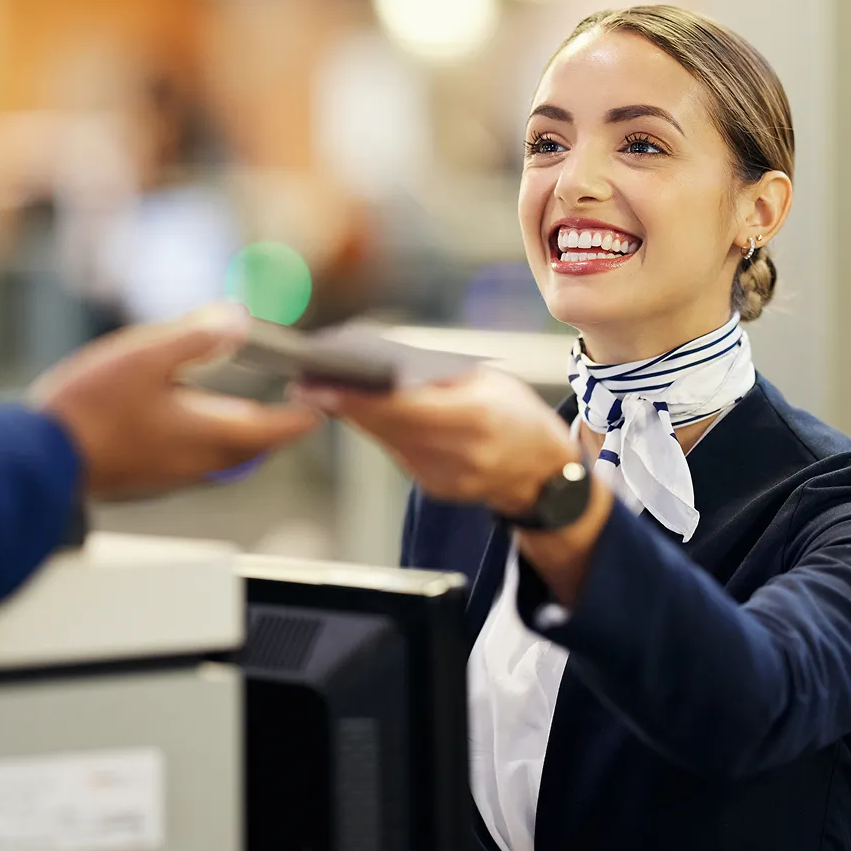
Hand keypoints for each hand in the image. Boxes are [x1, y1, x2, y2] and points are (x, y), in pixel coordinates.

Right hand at [31, 305, 320, 496]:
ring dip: (247, 434)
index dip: (306, 414)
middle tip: (293, 405)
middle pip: (259, 448)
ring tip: (251, 410)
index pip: (279, 429)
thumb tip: (238, 318)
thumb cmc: (90, 409)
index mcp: (213, 434)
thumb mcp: (146, 355)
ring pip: (229, 458)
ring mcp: (177, 475)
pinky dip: (213, 441)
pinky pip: (200, 462)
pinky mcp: (153, 478)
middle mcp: (203, 463)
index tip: (321, 401)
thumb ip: (197, 336)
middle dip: (280, 426)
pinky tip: (195, 422)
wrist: (39, 458)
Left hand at [293, 366, 577, 516]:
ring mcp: (445, 476)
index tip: (321, 384)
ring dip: (356, 416)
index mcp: (476, 416)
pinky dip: (382, 433)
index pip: (401, 406)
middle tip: (306, 384)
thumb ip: (441, 375)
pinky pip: (398, 454)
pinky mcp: (435, 488)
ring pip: (385, 440)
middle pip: (384, 425)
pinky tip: (366, 416)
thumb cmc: (519, 417)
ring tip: (326, 393)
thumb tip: (385, 362)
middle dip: (343, 403)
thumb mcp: (491, 382)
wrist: (544, 475)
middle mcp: (458, 451)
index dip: (356, 396)